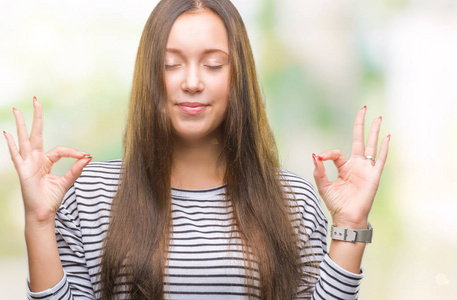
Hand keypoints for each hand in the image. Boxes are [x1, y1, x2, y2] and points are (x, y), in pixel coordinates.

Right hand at [3, 97, 91, 224]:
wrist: (43, 213)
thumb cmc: (51, 199)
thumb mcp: (66, 181)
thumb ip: (76, 169)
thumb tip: (88, 157)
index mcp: (45, 162)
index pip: (60, 150)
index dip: (73, 152)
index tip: (85, 155)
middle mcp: (35, 160)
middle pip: (36, 134)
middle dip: (36, 117)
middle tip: (36, 100)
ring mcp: (27, 164)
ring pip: (24, 140)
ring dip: (21, 125)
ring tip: (18, 110)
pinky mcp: (23, 171)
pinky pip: (16, 156)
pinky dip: (12, 145)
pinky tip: (7, 133)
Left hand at [312, 106, 389, 227]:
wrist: (347, 217)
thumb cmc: (335, 204)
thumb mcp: (323, 185)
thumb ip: (319, 171)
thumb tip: (315, 155)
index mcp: (344, 167)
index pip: (336, 153)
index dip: (328, 154)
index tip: (320, 158)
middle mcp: (356, 165)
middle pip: (359, 140)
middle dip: (361, 125)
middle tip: (363, 109)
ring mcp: (366, 169)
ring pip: (371, 146)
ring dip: (374, 131)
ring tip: (377, 117)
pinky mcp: (374, 175)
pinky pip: (380, 159)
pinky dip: (384, 148)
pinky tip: (386, 137)